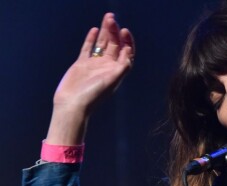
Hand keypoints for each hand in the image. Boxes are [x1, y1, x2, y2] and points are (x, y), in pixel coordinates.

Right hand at [46, 13, 134, 144]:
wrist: (73, 103)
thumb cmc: (93, 94)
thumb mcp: (112, 80)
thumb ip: (122, 67)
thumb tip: (129, 52)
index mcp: (116, 71)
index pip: (126, 53)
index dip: (127, 41)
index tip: (124, 30)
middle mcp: (107, 67)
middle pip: (114, 45)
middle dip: (114, 31)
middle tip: (111, 18)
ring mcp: (94, 65)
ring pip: (102, 44)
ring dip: (105, 31)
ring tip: (107, 18)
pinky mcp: (82, 64)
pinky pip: (88, 49)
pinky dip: (92, 39)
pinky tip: (94, 30)